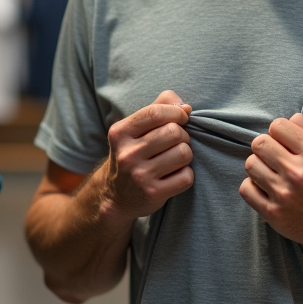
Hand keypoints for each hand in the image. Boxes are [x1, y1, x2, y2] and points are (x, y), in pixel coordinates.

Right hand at [102, 90, 193, 219]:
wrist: (115, 196)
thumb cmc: (132, 154)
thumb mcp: (135, 130)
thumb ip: (158, 108)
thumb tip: (186, 107)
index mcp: (120, 133)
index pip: (156, 113)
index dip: (176, 112)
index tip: (181, 118)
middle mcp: (127, 154)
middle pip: (174, 132)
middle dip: (183, 135)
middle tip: (176, 143)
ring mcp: (139, 176)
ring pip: (183, 153)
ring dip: (186, 154)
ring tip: (175, 159)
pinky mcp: (153, 193)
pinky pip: (186, 177)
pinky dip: (186, 174)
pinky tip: (174, 175)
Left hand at [240, 113, 302, 246]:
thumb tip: (292, 116)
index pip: (277, 126)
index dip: (278, 132)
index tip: (282, 142)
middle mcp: (299, 173)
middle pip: (259, 143)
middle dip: (264, 147)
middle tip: (272, 157)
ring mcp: (284, 194)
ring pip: (250, 164)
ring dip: (257, 166)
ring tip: (269, 173)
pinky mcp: (273, 213)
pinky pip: (246, 189)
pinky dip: (252, 186)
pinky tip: (263, 187)